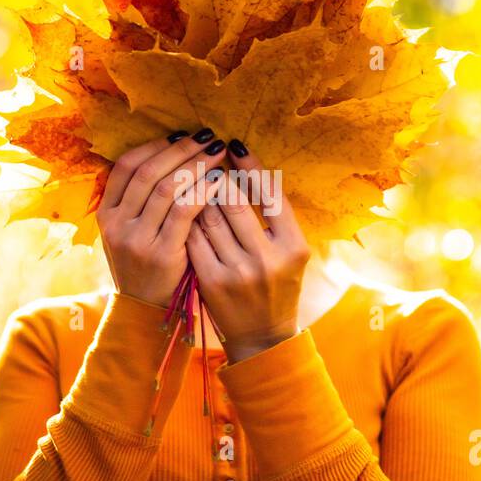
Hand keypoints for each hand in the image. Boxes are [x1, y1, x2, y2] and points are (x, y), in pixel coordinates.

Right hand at [97, 131, 226, 307]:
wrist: (144, 310)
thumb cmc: (146, 264)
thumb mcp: (130, 232)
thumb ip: (141, 201)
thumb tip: (171, 157)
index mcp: (106, 213)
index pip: (125, 166)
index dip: (154, 146)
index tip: (180, 135)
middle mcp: (116, 224)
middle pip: (148, 172)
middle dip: (180, 150)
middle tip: (208, 137)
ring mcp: (136, 239)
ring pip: (166, 188)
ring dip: (195, 165)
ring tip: (217, 154)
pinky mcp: (160, 254)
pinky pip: (183, 212)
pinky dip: (202, 192)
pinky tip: (218, 182)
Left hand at [185, 143, 310, 361]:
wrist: (262, 336)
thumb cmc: (278, 286)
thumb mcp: (291, 252)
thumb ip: (276, 217)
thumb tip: (250, 168)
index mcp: (294, 246)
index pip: (270, 193)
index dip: (250, 165)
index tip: (234, 145)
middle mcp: (268, 258)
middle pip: (234, 201)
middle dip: (217, 178)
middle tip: (207, 163)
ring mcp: (238, 271)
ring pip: (209, 217)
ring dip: (199, 196)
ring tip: (195, 185)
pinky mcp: (212, 282)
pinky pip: (194, 238)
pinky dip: (188, 220)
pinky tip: (186, 211)